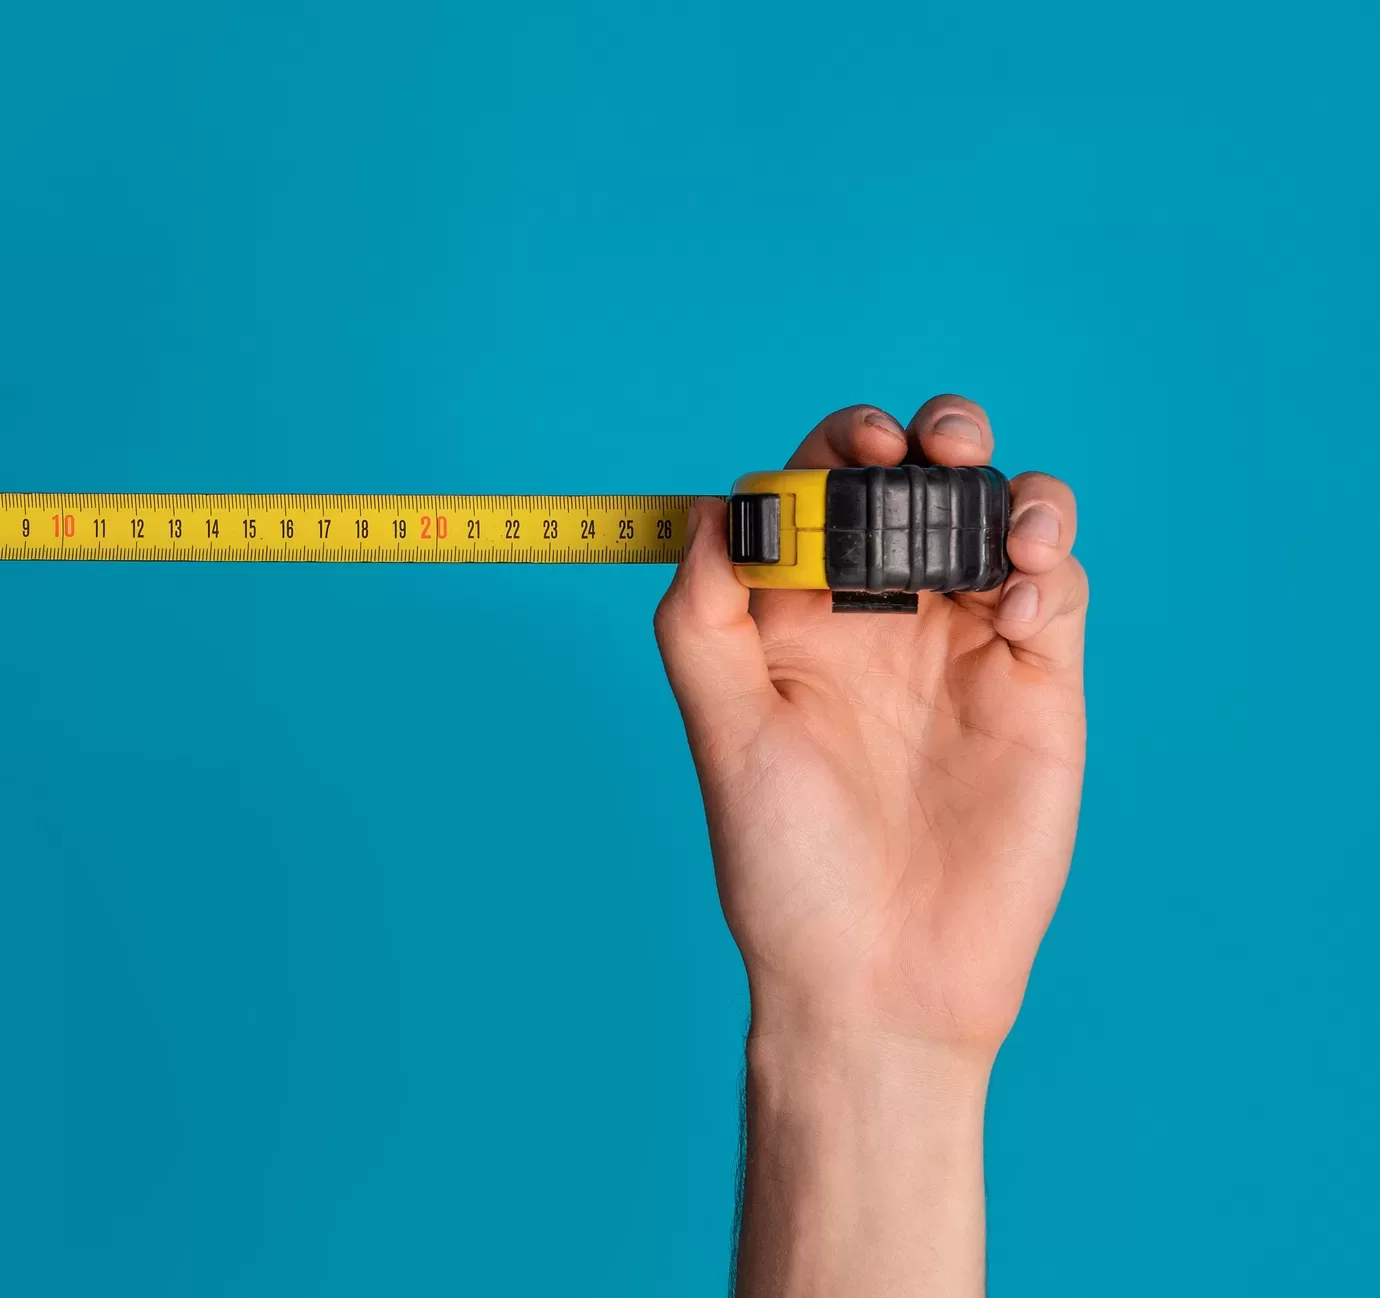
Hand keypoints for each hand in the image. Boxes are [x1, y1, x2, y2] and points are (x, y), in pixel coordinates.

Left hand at [655, 396, 1086, 1060]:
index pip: (822, 489)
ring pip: (1003, 519)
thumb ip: (702, 620)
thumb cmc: (785, 866)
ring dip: (1009, 489)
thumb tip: (707, 509)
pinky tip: (1015, 616)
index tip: (853, 448)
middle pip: (921, 482)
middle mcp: (882, 616)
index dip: (838, 446)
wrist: (878, 977)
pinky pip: (1057, 593)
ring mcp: (963, 646)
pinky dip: (1050, 571)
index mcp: (798, 615)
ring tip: (1003, 525)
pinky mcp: (1035, 688)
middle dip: (936, 436)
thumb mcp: (724, 734)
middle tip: (933, 445)